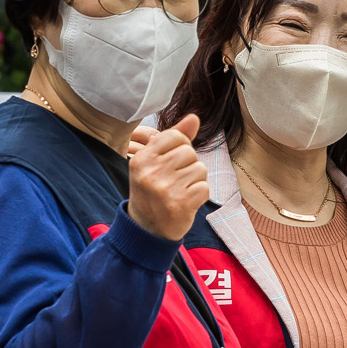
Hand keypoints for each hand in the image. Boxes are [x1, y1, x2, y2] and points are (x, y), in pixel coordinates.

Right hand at [128, 113, 209, 241]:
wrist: (146, 229)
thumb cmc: (153, 191)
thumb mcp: (155, 163)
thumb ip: (174, 139)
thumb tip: (194, 118)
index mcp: (142, 159)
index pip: (176, 137)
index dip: (182, 147)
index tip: (173, 162)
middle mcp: (151, 172)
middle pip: (189, 153)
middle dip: (189, 166)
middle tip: (175, 181)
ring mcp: (165, 189)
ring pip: (200, 169)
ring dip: (195, 181)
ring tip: (180, 191)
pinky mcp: (180, 204)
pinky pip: (204, 188)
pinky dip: (200, 196)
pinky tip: (186, 202)